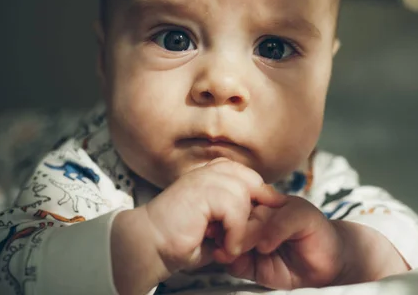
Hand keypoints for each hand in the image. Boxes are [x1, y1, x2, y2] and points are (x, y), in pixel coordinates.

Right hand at [111, 158, 285, 294]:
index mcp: (215, 173)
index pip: (253, 179)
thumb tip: (267, 219)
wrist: (150, 244)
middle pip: (255, 182)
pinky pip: (236, 208)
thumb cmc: (183, 239)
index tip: (258, 228)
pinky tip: (223, 246)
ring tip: (229, 246)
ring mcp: (206, 177)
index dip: (260, 203)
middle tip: (243, 238)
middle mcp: (212, 170)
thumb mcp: (220, 226)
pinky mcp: (202, 190)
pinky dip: (235, 233)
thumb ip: (241, 217)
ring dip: (243, 228)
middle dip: (255, 213)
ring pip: (247, 195)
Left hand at [224, 196, 410, 289]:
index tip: (206, 239)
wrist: (327, 269)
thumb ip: (240, 260)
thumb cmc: (291, 265)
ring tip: (238, 248)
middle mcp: (268, 206)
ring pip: (260, 214)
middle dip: (228, 230)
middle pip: (241, 211)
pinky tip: (266, 247)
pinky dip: (272, 233)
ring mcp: (286, 207)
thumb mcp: (259, 266)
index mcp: (254, 213)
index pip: (231, 211)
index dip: (218, 224)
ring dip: (247, 233)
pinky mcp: (305, 214)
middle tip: (219, 246)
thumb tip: (219, 255)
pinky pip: (284, 219)